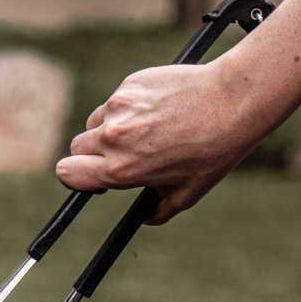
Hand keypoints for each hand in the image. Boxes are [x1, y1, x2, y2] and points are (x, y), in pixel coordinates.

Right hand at [55, 62, 262, 223]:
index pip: (67, 173)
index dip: (77, 177)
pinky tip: (158, 109)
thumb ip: (157, 212)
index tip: (94, 178)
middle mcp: (113, 138)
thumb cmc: (212, 151)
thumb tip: (143, 216)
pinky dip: (129, 107)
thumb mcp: (186, 195)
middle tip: (120, 156)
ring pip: (96, 121)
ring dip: (109, 129)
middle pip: (76, 147)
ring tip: (145, 130)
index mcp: (121, 169)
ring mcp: (120, 107)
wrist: (233, 102)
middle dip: (91, 154)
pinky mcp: (130, 84)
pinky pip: (117, 100)